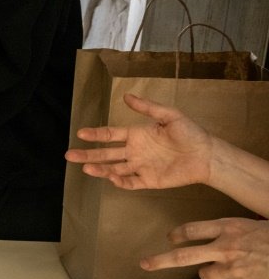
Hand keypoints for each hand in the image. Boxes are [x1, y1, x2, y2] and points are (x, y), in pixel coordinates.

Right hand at [64, 93, 212, 190]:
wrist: (207, 155)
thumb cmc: (190, 133)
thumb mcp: (170, 115)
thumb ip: (147, 107)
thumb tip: (126, 96)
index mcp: (136, 135)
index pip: (110, 135)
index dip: (95, 134)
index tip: (80, 133)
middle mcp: (135, 151)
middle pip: (106, 154)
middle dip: (88, 155)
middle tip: (69, 155)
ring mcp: (141, 167)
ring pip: (114, 169)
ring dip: (100, 169)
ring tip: (85, 169)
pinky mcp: (149, 181)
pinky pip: (131, 182)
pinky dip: (120, 181)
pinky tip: (111, 178)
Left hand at [140, 217, 268, 278]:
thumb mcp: (254, 224)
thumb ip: (233, 231)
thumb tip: (217, 235)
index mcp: (229, 226)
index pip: (192, 229)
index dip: (178, 234)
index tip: (170, 238)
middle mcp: (226, 247)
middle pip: (184, 255)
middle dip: (161, 260)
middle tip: (144, 264)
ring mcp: (233, 268)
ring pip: (205, 275)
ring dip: (211, 273)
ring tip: (229, 268)